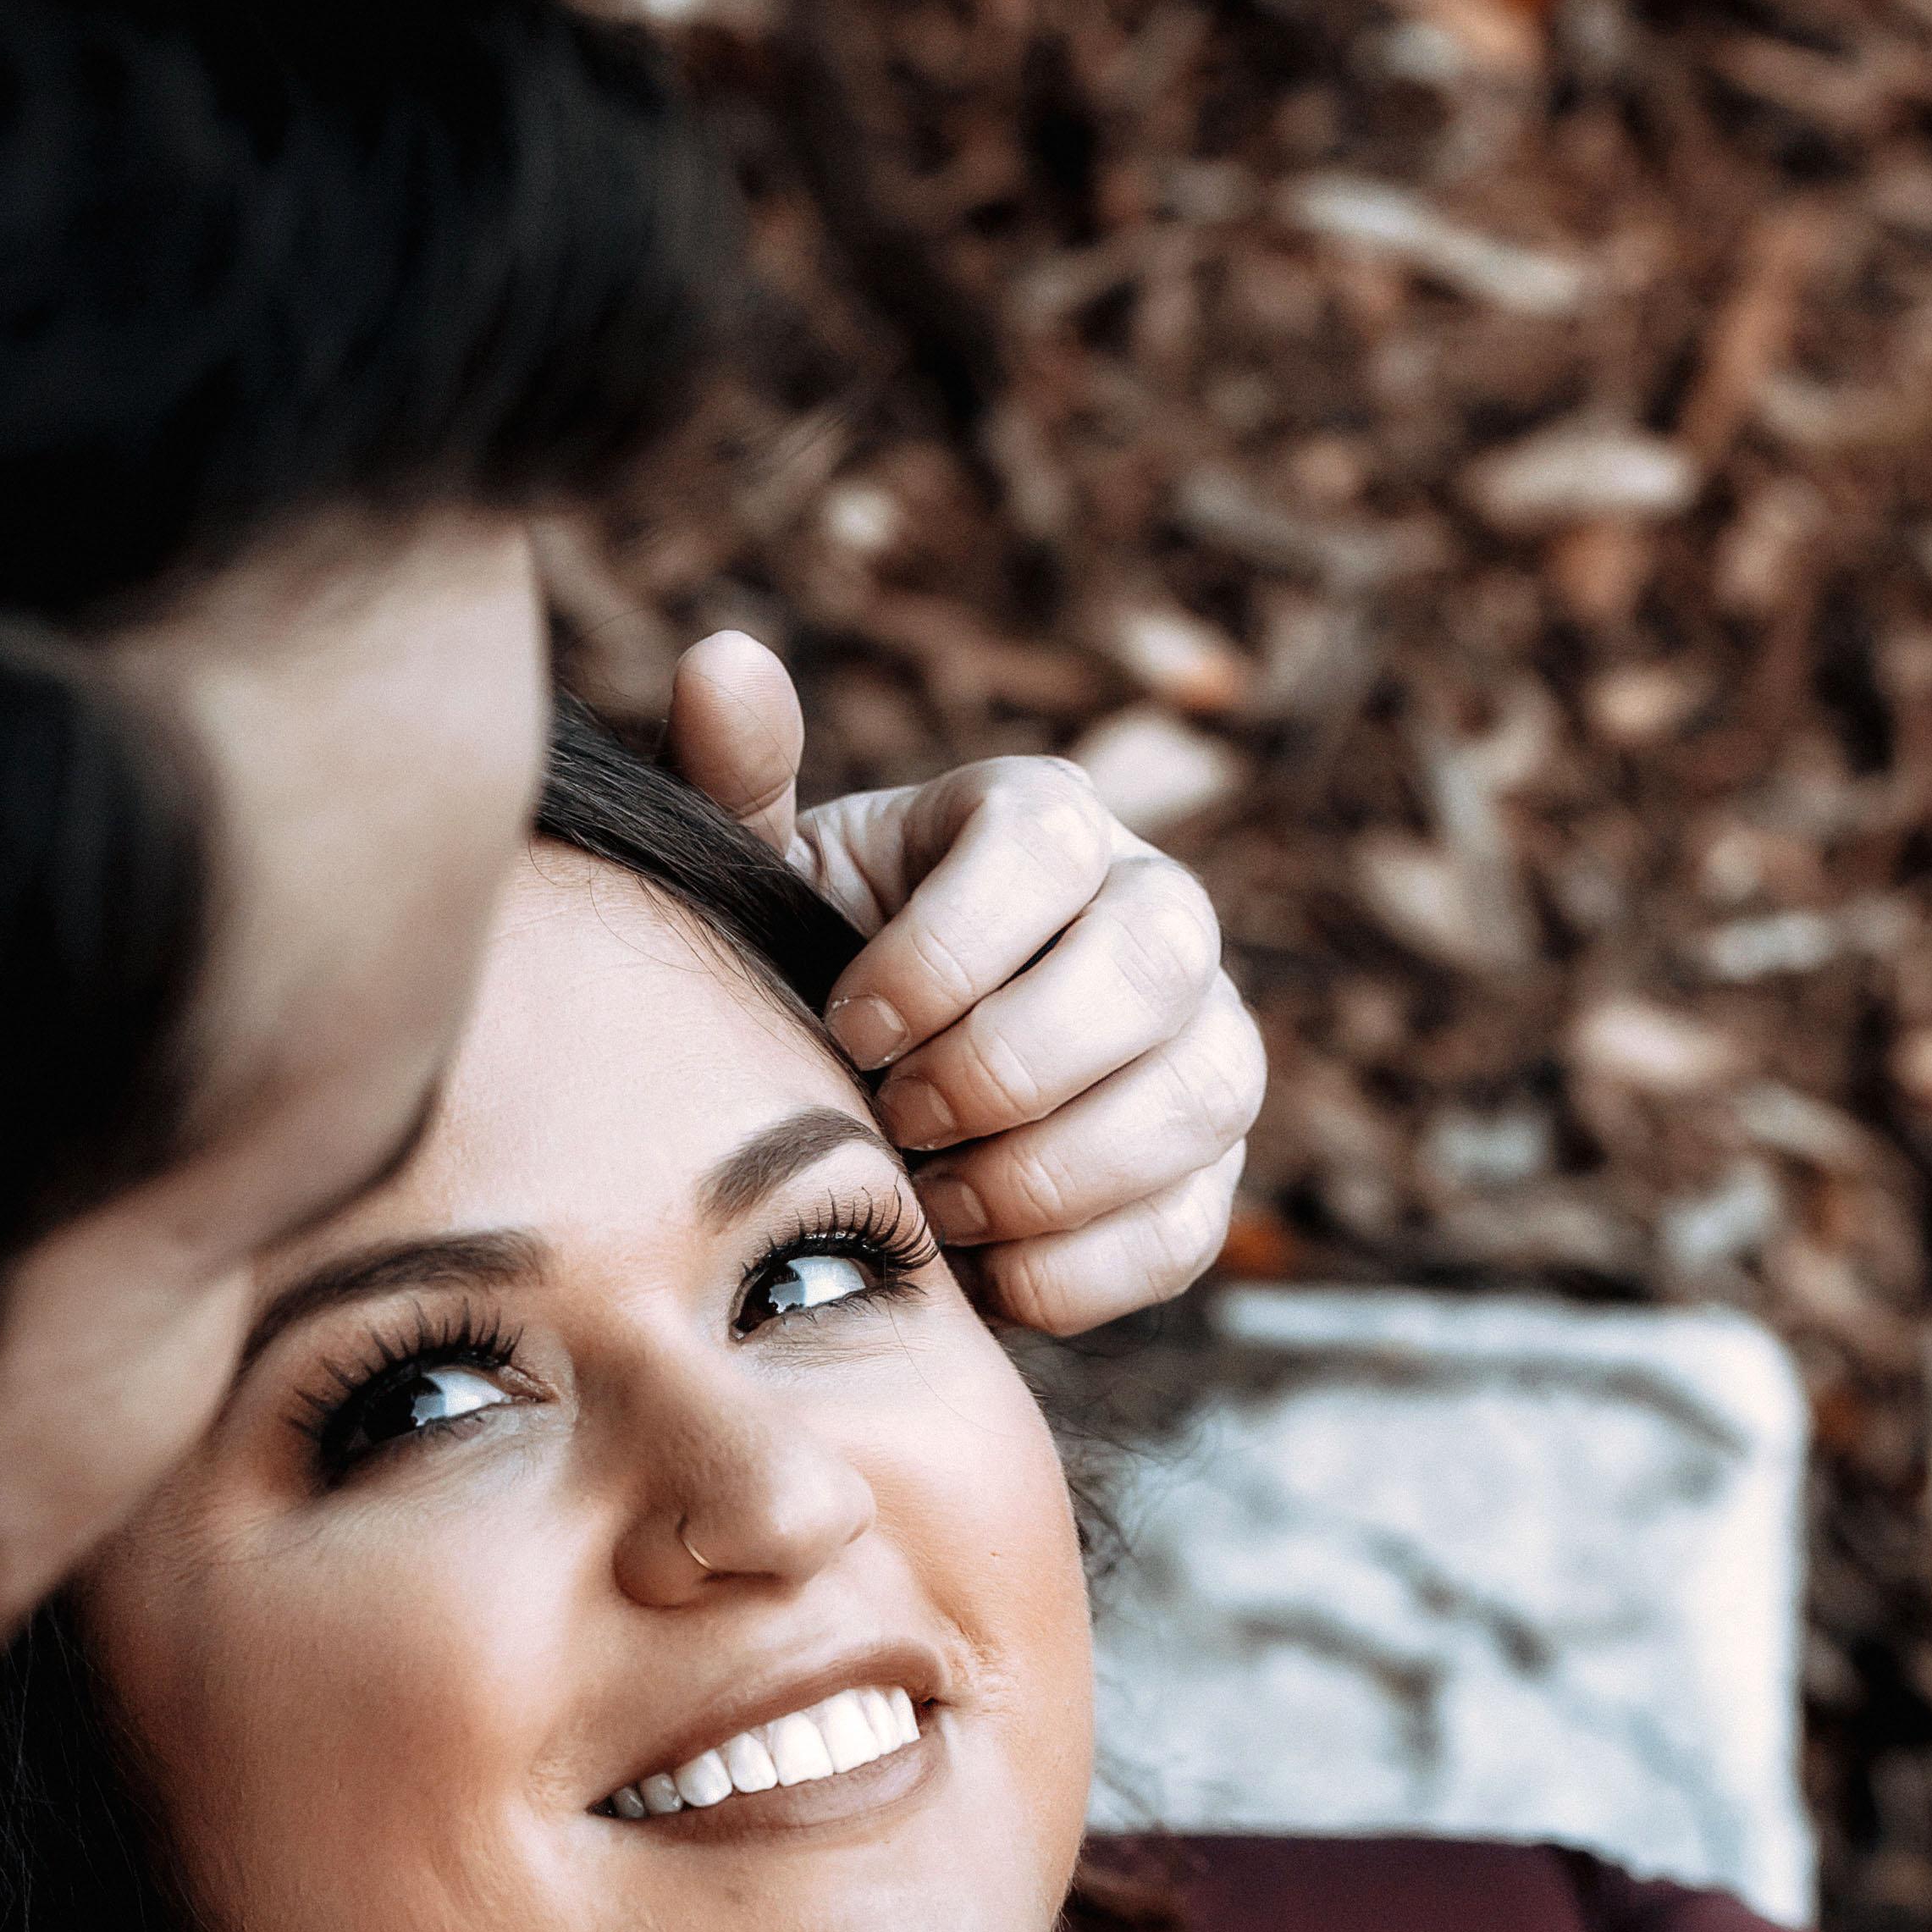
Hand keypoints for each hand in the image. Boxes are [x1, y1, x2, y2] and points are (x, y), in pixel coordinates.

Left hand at [668, 632, 1265, 1334]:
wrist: (863, 1111)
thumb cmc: (813, 970)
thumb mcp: (766, 881)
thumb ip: (738, 783)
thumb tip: (724, 662)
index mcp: (1044, 823)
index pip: (1047, 845)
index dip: (948, 947)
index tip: (849, 1025)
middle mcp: (1154, 914)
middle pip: (1157, 961)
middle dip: (1017, 1061)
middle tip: (904, 1118)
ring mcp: (1203, 1041)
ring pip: (1204, 1093)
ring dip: (1059, 1169)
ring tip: (941, 1204)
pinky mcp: (1208, 1170)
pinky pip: (1192, 1225)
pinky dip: (1082, 1266)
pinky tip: (983, 1269)